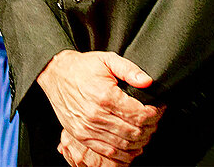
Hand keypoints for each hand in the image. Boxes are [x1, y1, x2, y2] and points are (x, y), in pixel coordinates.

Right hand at [37, 50, 163, 163]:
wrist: (55, 74)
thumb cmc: (82, 67)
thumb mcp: (106, 59)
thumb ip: (129, 69)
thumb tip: (147, 81)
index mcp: (104, 96)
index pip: (138, 114)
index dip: (153, 114)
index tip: (158, 109)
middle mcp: (96, 115)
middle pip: (133, 132)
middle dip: (149, 128)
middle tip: (154, 121)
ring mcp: (88, 129)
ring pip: (123, 145)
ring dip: (139, 142)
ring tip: (145, 132)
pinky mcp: (82, 137)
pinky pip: (108, 153)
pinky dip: (124, 154)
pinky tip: (131, 146)